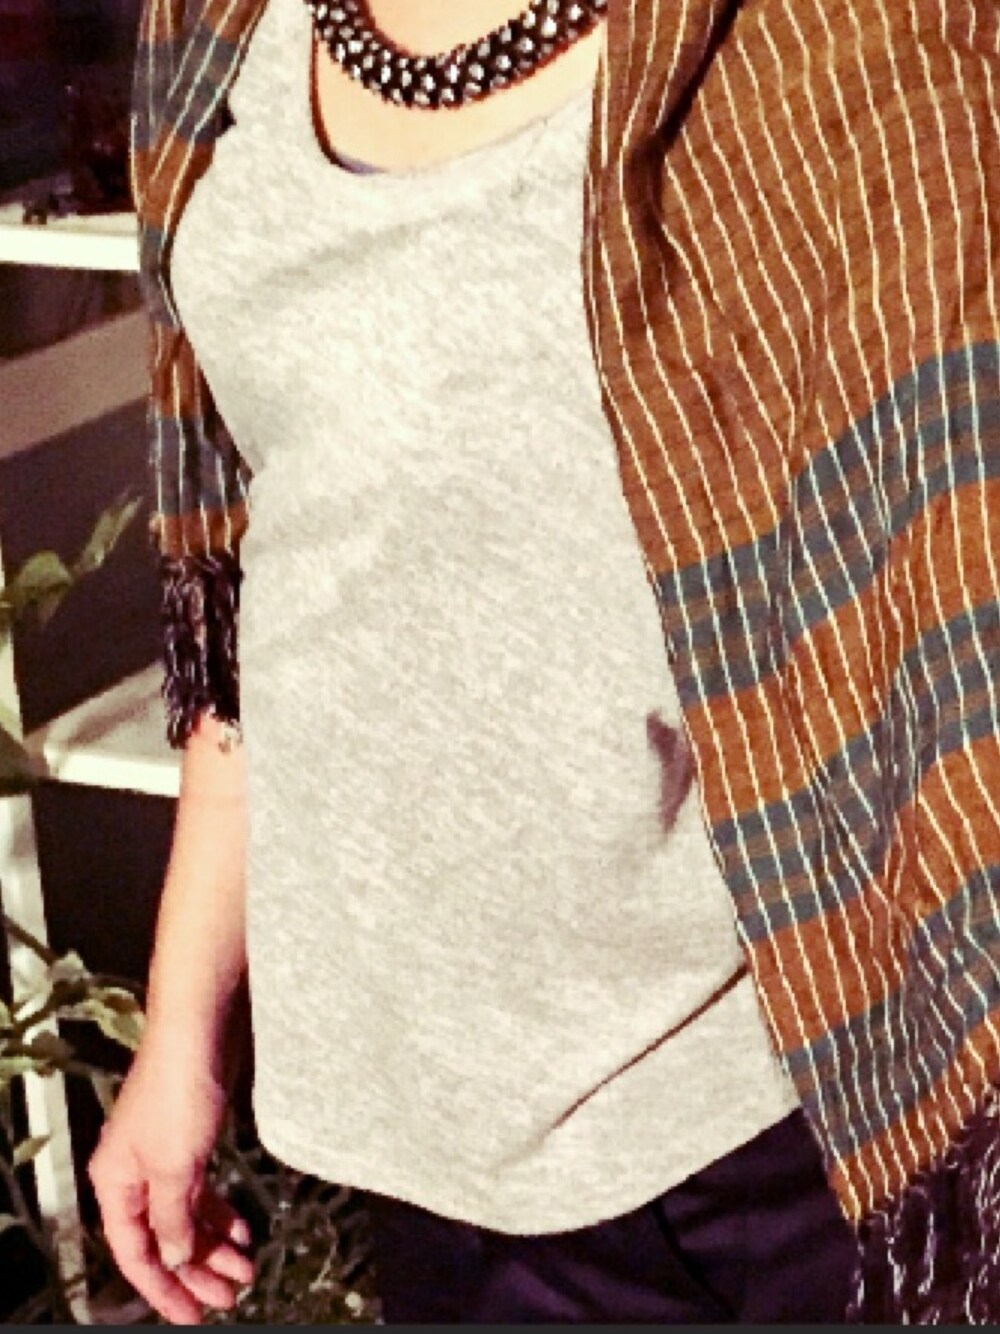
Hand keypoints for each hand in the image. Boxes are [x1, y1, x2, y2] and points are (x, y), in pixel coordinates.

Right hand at [87, 1031, 254, 1324]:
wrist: (200, 1031)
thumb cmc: (180, 1094)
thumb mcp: (176, 1166)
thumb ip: (173, 1217)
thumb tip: (172, 1259)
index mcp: (116, 1182)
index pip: (135, 1252)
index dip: (161, 1290)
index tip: (193, 1318)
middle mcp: (135, 1173)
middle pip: (163, 1238)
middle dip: (195, 1271)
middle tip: (233, 1296)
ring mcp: (164, 1155)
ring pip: (185, 1215)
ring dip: (212, 1244)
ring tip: (245, 1268)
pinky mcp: (191, 1138)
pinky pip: (200, 1190)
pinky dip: (218, 1212)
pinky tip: (240, 1229)